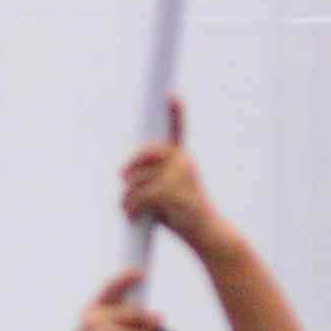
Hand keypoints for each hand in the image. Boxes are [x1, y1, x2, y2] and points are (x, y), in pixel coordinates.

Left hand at [120, 99, 220, 247]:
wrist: (207, 234)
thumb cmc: (185, 215)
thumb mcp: (169, 192)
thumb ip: (154, 178)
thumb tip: (126, 175)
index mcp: (184, 159)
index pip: (177, 131)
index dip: (174, 113)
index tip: (171, 95)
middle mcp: (183, 161)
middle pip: (144, 156)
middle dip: (130, 168)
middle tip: (122, 178)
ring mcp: (176, 175)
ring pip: (136, 180)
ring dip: (128, 197)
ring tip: (132, 209)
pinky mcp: (168, 191)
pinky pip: (137, 195)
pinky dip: (130, 207)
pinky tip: (132, 216)